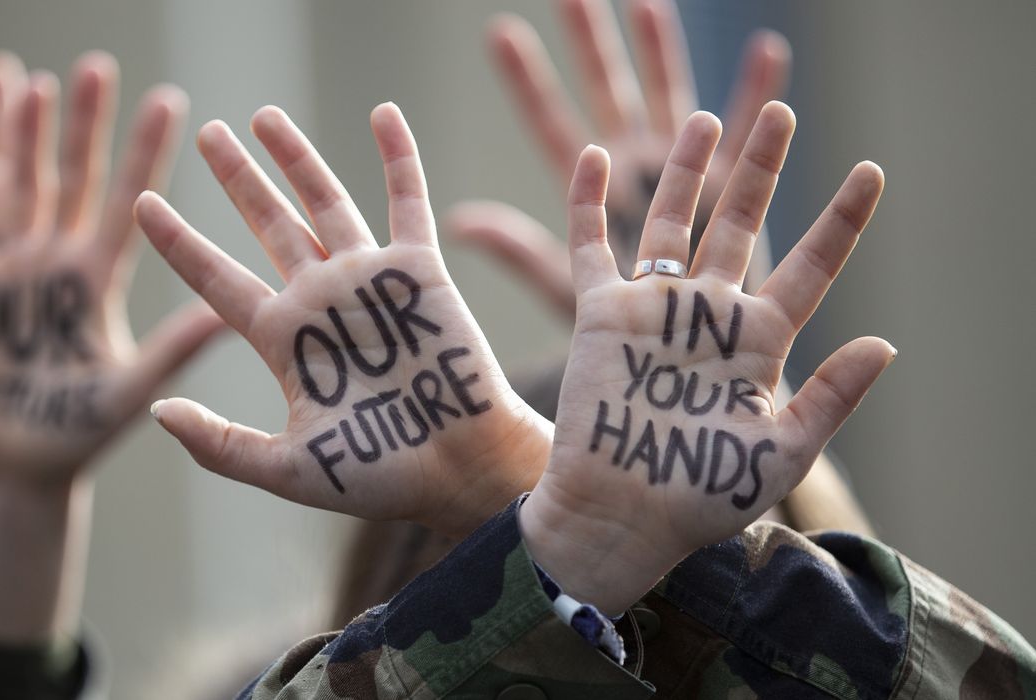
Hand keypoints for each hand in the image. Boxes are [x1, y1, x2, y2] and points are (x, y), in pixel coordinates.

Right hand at [0, 76, 221, 480]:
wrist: (15, 472)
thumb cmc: (79, 441)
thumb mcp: (127, 392)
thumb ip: (169, 353)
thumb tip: (225, 319)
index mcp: (98, 285)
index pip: (128, 206)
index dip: (145, 154)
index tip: (171, 102)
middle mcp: (57, 269)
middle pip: (71, 183)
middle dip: (82, 127)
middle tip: (98, 68)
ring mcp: (10, 276)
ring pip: (16, 193)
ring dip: (20, 142)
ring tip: (32, 86)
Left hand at [137, 103, 552, 537]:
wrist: (459, 473)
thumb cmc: (379, 477)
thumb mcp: (287, 468)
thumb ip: (221, 444)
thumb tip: (159, 412)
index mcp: (284, 342)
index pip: (217, 279)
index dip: (180, 243)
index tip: (145, 205)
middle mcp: (320, 301)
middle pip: (268, 224)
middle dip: (237, 179)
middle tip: (208, 135)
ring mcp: (368, 280)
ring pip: (325, 201)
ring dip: (297, 157)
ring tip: (263, 116)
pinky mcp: (418, 270)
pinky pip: (406, 200)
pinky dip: (398, 156)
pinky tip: (383, 112)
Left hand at [449, 0, 788, 313]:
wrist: (682, 378)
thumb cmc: (622, 346)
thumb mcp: (566, 293)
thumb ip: (522, 253)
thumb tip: (458, 221)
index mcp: (593, 199)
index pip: (553, 128)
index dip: (530, 83)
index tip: (502, 34)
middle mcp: (634, 175)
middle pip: (609, 96)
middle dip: (593, 46)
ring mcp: (684, 178)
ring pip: (670, 103)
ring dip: (661, 57)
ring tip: (647, 7)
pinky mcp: (732, 195)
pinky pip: (745, 139)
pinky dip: (755, 97)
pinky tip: (767, 53)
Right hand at [520, 103, 893, 614]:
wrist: (621, 514)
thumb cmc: (702, 496)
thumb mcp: (781, 453)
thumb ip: (830, 397)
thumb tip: (885, 343)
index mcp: (760, 342)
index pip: (810, 266)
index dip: (842, 221)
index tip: (870, 172)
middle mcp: (710, 315)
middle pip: (740, 224)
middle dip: (760, 170)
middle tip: (778, 114)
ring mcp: (655, 309)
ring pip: (672, 222)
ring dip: (687, 170)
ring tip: (705, 119)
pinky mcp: (602, 314)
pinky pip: (591, 246)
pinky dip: (587, 204)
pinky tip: (594, 158)